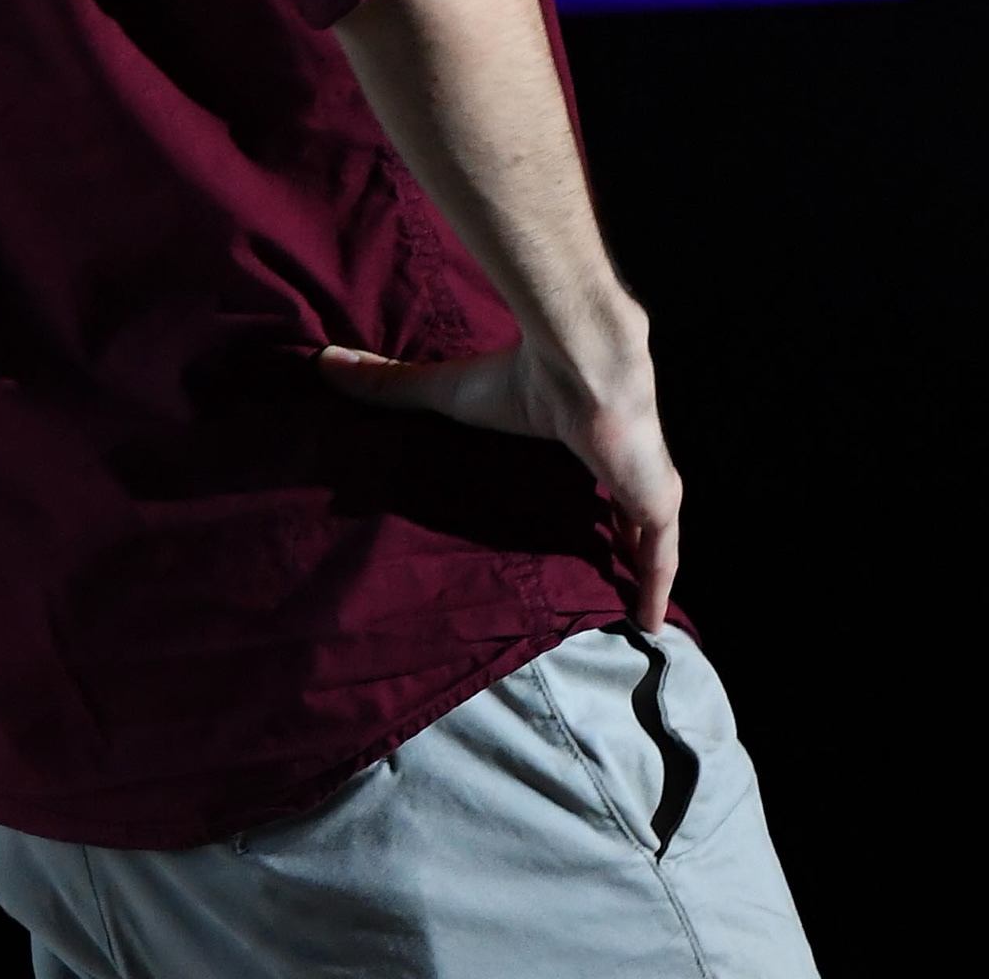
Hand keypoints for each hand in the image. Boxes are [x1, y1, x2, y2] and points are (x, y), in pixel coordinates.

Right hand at [318, 328, 682, 629]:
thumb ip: (392, 384)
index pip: (589, 469)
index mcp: (581, 434)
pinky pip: (663, 557)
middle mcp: (620, 459)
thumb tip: (325, 361)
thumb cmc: (520, 377)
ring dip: (643, 566)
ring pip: (649, 536)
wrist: (580, 362)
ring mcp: (645, 481)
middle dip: (620, 536)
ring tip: (631, 610)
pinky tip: (652, 626)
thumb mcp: (448, 392)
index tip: (576, 518)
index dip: (589, 494)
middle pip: (625, 508)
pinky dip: (657, 590)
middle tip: (604, 575)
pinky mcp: (658, 501)